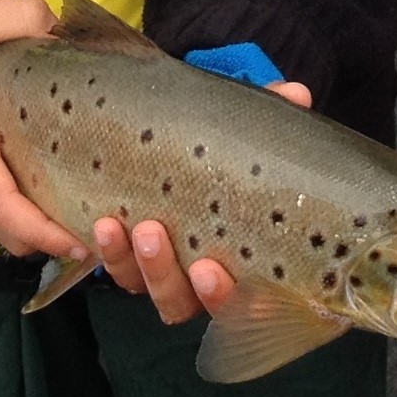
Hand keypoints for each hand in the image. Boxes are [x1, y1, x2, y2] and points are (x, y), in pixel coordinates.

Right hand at [0, 0, 79, 259]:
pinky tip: (26, 180)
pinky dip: (0, 204)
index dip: (45, 234)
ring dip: (24, 218)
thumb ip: (23, 17)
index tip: (82, 244)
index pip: (4, 210)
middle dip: (48, 231)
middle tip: (93, 217)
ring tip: (68, 197)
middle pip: (3, 225)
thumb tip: (62, 29)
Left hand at [90, 78, 312, 322]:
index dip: (223, 297)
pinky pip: (112, 268)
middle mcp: (198, 278)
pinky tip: (98, 225)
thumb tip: (297, 95)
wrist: (168, 143)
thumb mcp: (242, 132)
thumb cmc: (221, 152)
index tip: (210, 269)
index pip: (240, 301)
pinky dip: (103, 251)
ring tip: (115, 223)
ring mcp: (159, 271)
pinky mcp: (124, 256)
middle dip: (164, 274)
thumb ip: (269, 116)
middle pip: (182, 301)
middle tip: (153, 233)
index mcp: (239, 259)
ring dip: (129, 261)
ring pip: (143, 288)